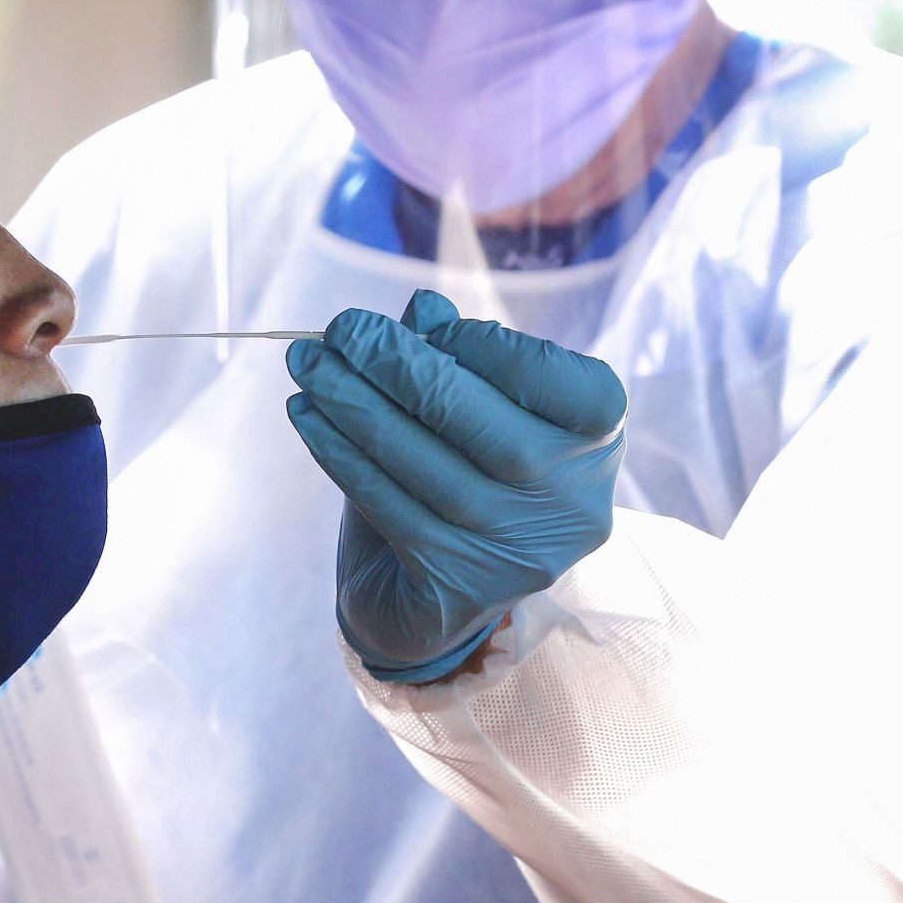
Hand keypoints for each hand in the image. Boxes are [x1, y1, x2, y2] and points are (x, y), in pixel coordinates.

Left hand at [286, 290, 625, 681]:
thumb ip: (456, 358)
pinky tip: (306, 414)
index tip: (419, 323)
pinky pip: (389, 505)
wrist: (436, 593)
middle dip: (399, 367)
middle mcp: (572, 502)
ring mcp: (518, 551)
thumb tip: (423, 309)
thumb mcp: (474, 408)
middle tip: (340, 329)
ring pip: (426, 465)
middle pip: (483, 423)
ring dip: (355, 406)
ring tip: (308, 364)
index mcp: (596, 441)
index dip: (492, 347)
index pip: (568, 385)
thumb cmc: (465, 471)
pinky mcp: (459, 585)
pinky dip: (341, 454)